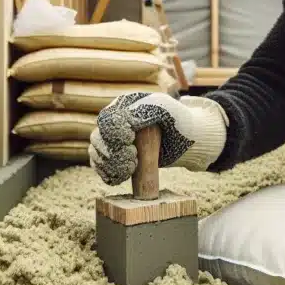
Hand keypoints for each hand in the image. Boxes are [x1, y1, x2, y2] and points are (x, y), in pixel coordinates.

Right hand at [88, 92, 228, 185]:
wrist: (188, 139)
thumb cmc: (179, 120)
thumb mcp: (165, 108)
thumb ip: (145, 108)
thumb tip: (125, 121)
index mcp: (123, 106)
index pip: (107, 120)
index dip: (114, 133)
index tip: (130, 141)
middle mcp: (114, 122)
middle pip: (98, 138)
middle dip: (113, 153)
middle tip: (134, 159)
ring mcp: (113, 139)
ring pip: (96, 153)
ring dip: (110, 165)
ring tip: (130, 170)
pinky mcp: (116, 156)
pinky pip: (100, 166)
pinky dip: (106, 174)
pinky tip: (119, 178)